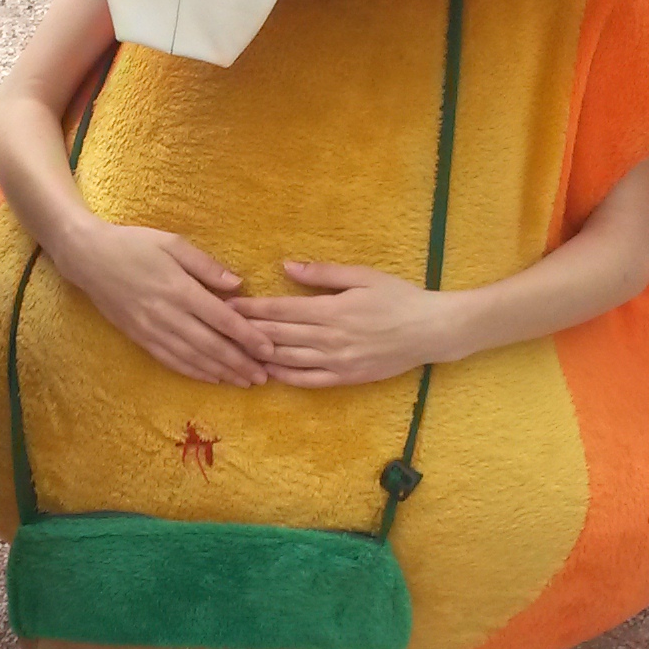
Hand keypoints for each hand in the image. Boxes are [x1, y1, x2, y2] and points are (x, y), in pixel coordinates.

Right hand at [51, 224, 271, 386]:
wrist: (87, 257)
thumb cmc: (133, 244)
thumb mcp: (172, 243)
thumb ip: (206, 265)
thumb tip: (238, 284)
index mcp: (179, 289)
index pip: (222, 319)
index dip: (248, 337)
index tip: (269, 349)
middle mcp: (166, 314)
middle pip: (210, 346)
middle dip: (239, 363)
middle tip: (264, 377)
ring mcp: (151, 329)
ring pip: (192, 358)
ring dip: (220, 373)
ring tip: (244, 382)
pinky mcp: (139, 338)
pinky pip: (170, 360)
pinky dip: (193, 372)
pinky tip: (211, 378)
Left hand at [234, 259, 464, 387]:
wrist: (431, 330)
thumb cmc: (398, 297)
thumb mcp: (362, 276)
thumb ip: (322, 274)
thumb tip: (285, 267)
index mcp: (331, 309)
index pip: (280, 311)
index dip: (250, 309)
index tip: (225, 305)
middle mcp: (329, 338)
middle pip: (277, 336)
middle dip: (244, 332)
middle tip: (217, 328)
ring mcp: (337, 361)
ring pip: (287, 360)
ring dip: (258, 356)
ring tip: (233, 351)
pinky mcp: (346, 378)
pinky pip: (307, 381)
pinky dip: (284, 377)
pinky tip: (267, 372)